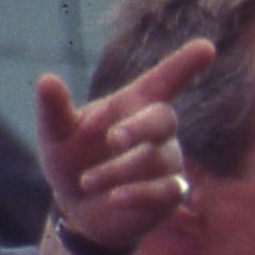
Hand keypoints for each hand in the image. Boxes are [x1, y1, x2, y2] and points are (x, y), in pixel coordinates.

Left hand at [36, 36, 214, 254]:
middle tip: (112, 139)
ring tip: (86, 182)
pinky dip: (139, 192)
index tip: (207, 46)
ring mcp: (167, 162)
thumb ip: (53, 109)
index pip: (163, 81)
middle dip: (139, 128)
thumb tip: (47, 80)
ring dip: (118, 170)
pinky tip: (115, 197)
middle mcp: (155, 131)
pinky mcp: (171, 193)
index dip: (184, 64)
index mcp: (130, 106)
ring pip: (156, 159)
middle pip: (163, 119)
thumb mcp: (55, 135)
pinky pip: (166, 189)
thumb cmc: (70, 160)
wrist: (79, 207)